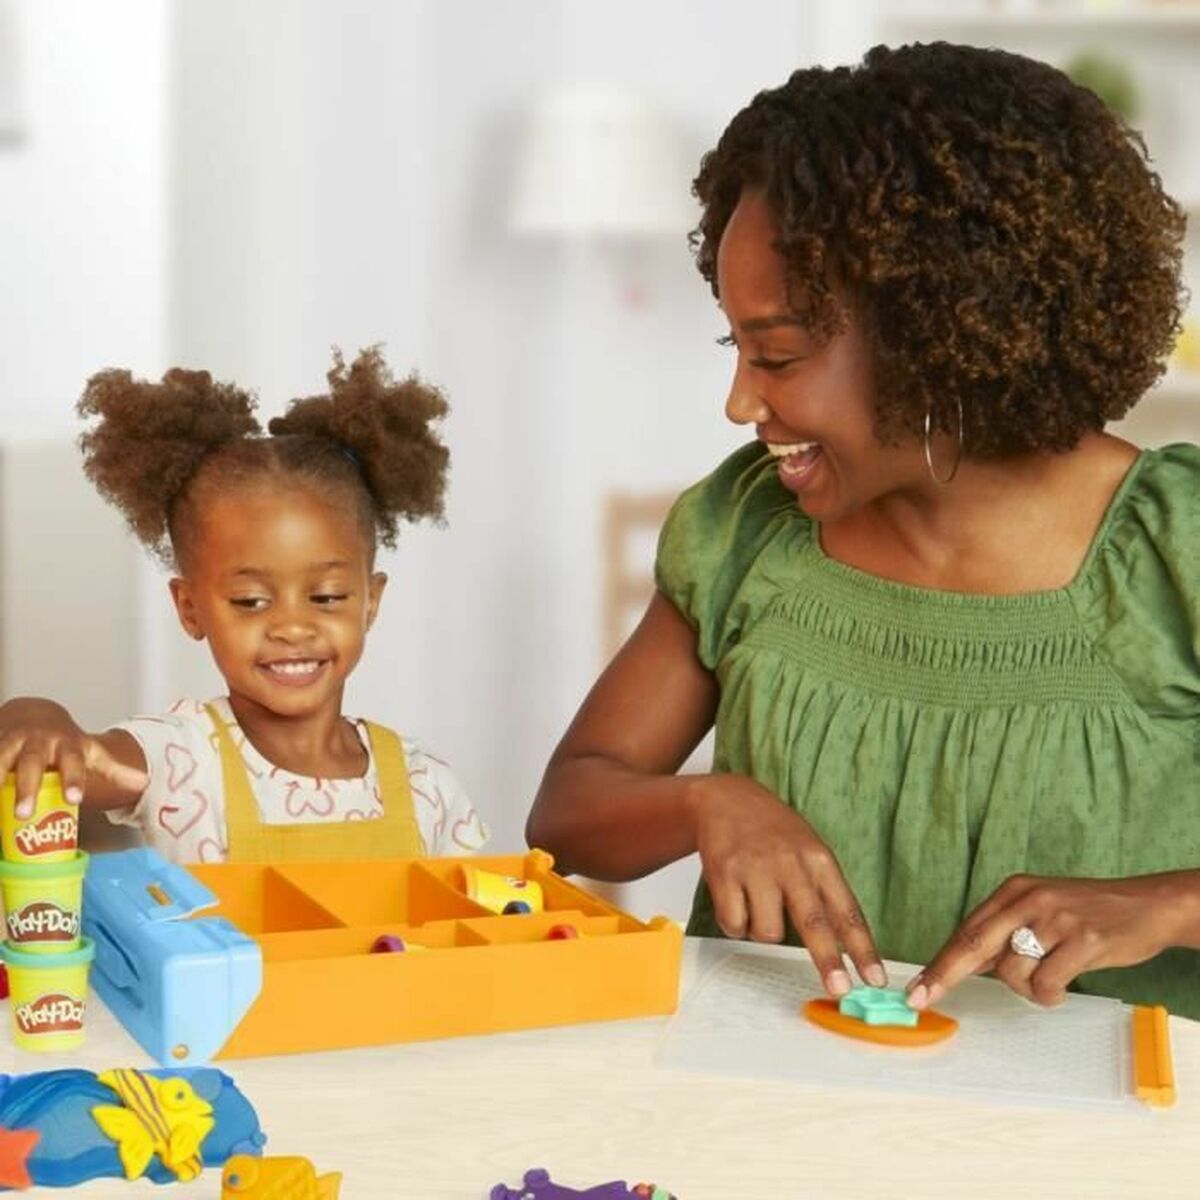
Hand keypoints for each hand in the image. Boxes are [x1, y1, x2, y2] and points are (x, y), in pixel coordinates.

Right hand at [0, 699, 146, 816]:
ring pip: (1, 758)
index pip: (73, 762)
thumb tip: (143, 782)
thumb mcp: (89, 751)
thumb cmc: (63, 740)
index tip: (74, 798)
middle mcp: (37, 743)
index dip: (73, 779)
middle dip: (27, 787)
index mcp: (66, 746)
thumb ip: (113, 768)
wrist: (34, 713)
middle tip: (24, 813)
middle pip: (32, 765)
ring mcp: (11, 742)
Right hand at [691, 773, 885, 996]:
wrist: (726, 797)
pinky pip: (734, 923)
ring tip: (756, 905)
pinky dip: (735, 923)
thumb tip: (844, 945)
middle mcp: (790, 863)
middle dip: (828, 960)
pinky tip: (735, 899)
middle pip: (814, 923)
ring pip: (768, 931)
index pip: (847, 911)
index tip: (875, 979)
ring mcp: (756, 868)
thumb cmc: (773, 831)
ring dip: (762, 931)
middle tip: (840, 990)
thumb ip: (823, 890)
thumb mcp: (809, 849)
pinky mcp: (725, 873)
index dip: (863, 949)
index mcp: (819, 859)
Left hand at [907, 873, 1189, 1010]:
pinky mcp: (1081, 940)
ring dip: (1026, 988)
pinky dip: (1050, 994)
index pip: (966, 930)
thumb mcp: (1040, 910)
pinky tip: (1064, 984)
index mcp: (1012, 891)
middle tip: (921, 998)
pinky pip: (1046, 983)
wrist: (1146, 905)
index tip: (916, 987)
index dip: (939, 962)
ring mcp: (1054, 919)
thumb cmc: (1087, 913)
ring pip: (1012, 971)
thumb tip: (962, 964)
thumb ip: (1004, 933)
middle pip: (973, 944)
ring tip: (1052, 976)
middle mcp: (1027, 900)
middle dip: (943, 975)